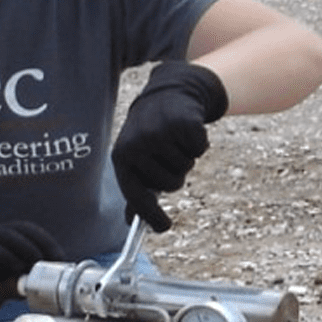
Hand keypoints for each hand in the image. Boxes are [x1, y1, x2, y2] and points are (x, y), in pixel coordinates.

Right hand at [0, 221, 64, 321]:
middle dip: (25, 247)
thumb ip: (34, 271)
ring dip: (3, 256)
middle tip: (38, 262)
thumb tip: (60, 275)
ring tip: (17, 268)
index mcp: (3, 236)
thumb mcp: (17, 273)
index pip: (25, 229)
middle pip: (5, 234)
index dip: (43, 241)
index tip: (58, 257)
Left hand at [111, 61, 227, 231]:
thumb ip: (136, 187)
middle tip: (169, 153)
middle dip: (176, 174)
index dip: (150, 215)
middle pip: (170, 185)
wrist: (167, 93)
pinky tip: (186, 129)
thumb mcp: (135, 156)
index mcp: (122, 156)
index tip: (164, 228)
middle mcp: (137, 145)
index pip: (136, 194)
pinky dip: (198, 143)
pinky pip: (199, 149)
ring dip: (186, 156)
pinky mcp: (181, 123)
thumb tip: (131, 222)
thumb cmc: (150, 133)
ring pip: (185, 167)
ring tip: (174, 138)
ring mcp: (158, 133)